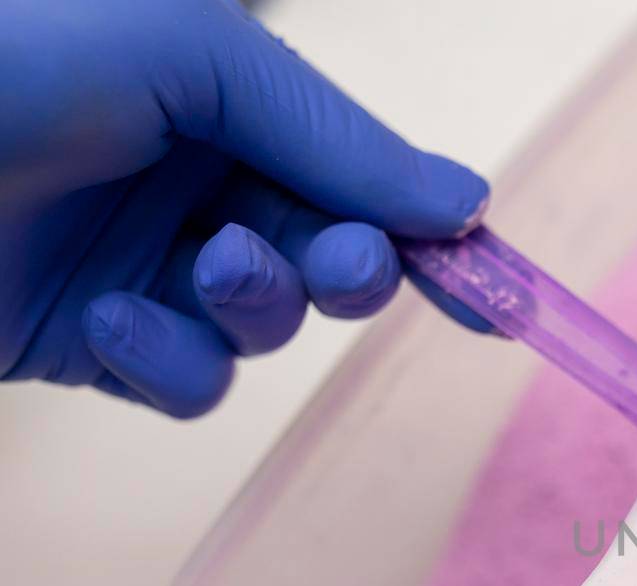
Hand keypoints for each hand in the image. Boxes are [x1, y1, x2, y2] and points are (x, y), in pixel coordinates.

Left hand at [0, 0, 490, 416]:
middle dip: (346, 268)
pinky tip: (119, 324)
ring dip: (257, 306)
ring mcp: (140, 267)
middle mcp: (186, 181)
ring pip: (265, 326)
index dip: (426, 230)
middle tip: (339, 265)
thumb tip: (465, 200)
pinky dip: (173, 361)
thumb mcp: (193, 55)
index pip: (354, 173)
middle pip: (325, 256)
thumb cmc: (11, 58)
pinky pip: (186, 382)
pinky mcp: (92, 346)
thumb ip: (333, 135)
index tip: (490, 287)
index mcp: (218, 97)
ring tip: (207, 268)